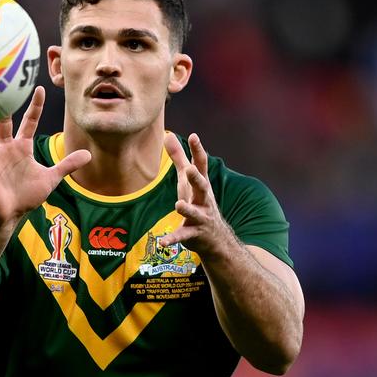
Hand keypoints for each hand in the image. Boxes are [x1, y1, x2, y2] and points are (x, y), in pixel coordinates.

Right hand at [0, 86, 90, 228]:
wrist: (10, 215)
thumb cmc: (27, 195)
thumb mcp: (51, 178)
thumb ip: (67, 165)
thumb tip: (88, 155)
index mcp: (22, 147)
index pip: (29, 121)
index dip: (35, 106)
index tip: (39, 88)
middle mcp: (6, 149)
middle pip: (4, 124)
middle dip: (4, 107)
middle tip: (0, 87)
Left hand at [159, 133, 230, 255]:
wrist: (215, 238)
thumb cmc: (198, 202)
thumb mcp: (187, 180)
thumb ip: (179, 158)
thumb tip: (168, 135)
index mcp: (200, 185)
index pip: (201, 165)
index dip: (198, 151)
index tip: (194, 136)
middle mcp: (203, 200)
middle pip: (202, 187)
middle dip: (196, 178)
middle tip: (190, 169)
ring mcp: (200, 217)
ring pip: (194, 212)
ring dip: (187, 209)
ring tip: (179, 204)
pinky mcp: (192, 234)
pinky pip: (182, 236)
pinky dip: (172, 239)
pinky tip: (162, 242)